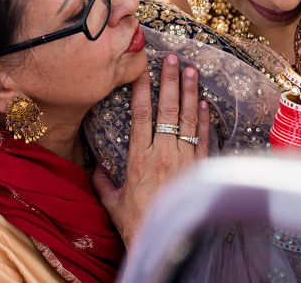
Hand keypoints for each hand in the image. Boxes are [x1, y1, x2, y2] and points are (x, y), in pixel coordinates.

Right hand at [91, 55, 209, 246]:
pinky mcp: (199, 169)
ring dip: (191, 93)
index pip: (141, 115)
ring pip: (189, 119)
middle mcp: (164, 154)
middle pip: (168, 110)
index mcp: (139, 158)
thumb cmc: (136, 223)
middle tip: (173, 59)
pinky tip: (206, 103)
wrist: (164, 241)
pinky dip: (206, 120)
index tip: (143, 69)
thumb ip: (102, 181)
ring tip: (192, 71)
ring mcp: (184, 160)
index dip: (142, 89)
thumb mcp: (112, 202)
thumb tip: (94, 166)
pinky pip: (203, 139)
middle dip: (171, 82)